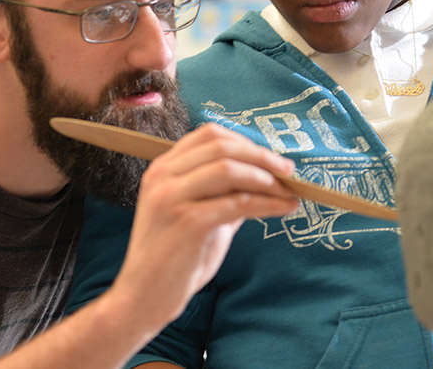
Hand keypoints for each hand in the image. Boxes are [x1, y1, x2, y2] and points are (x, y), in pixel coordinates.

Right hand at [105, 124, 297, 330]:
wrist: (143, 297)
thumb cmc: (173, 257)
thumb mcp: (197, 214)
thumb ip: (224, 193)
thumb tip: (267, 178)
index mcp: (163, 168)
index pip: (209, 135)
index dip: (246, 142)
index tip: (271, 158)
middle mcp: (163, 176)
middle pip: (222, 146)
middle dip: (262, 156)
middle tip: (288, 171)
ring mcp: (171, 197)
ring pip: (229, 168)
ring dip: (266, 178)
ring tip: (287, 192)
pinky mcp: (187, 221)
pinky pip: (237, 202)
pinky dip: (267, 203)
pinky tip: (283, 208)